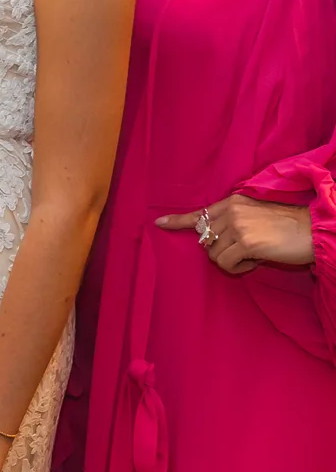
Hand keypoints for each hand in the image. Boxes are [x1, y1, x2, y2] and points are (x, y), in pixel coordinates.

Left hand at [159, 195, 313, 273]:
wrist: (313, 230)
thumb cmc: (287, 228)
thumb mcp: (255, 217)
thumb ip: (233, 222)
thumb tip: (213, 240)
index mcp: (232, 203)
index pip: (199, 213)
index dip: (178, 221)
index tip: (159, 223)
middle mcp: (231, 211)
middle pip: (205, 241)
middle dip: (220, 252)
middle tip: (244, 252)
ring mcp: (237, 226)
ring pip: (213, 254)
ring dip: (231, 261)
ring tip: (252, 256)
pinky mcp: (246, 242)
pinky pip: (226, 264)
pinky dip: (238, 269)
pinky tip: (254, 262)